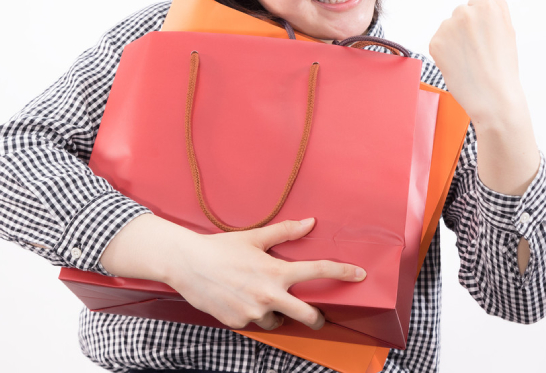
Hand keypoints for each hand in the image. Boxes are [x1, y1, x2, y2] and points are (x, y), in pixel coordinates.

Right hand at [100, 215, 365, 330]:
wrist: (186, 264)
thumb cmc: (220, 248)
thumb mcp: (254, 237)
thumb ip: (285, 232)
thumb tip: (309, 222)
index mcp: (276, 271)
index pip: (318, 270)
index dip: (343, 272)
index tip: (360, 275)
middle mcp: (269, 294)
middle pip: (308, 315)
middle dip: (316, 318)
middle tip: (318, 316)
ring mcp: (253, 311)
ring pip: (278, 321)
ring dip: (277, 314)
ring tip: (262, 299)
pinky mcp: (238, 322)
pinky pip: (255, 323)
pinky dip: (254, 314)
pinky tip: (242, 300)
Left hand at [429, 0, 524, 125]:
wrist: (493, 97)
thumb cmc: (503, 66)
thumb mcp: (508, 30)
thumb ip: (496, 5)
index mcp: (487, 5)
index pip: (477, 3)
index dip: (482, 25)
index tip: (488, 41)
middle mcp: (465, 11)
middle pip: (460, 13)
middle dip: (466, 29)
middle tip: (479, 53)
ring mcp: (448, 26)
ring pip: (448, 27)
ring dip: (454, 40)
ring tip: (469, 60)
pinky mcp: (435, 42)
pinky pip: (438, 41)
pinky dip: (445, 52)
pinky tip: (458, 64)